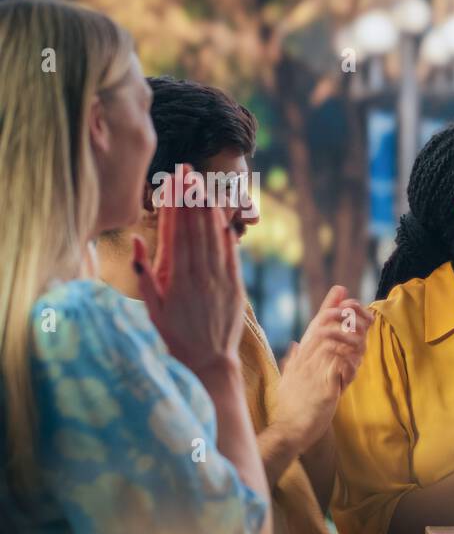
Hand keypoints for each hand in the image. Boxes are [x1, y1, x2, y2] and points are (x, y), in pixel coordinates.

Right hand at [134, 165, 243, 376]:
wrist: (209, 361)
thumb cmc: (176, 336)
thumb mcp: (151, 308)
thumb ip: (144, 273)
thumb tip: (137, 239)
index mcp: (174, 279)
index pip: (174, 233)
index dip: (174, 206)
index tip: (172, 184)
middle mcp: (198, 275)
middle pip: (194, 229)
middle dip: (190, 198)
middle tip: (188, 172)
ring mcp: (219, 280)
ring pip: (213, 237)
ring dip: (208, 209)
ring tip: (204, 185)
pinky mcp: (236, 287)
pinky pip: (231, 254)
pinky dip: (226, 234)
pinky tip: (223, 216)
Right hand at [272, 286, 372, 449]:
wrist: (289, 430)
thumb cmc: (291, 406)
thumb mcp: (290, 378)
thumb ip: (293, 360)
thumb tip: (294, 345)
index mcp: (301, 355)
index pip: (315, 323)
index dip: (328, 305)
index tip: (341, 289)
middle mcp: (305, 358)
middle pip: (325, 324)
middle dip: (346, 316)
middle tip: (363, 317)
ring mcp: (314, 370)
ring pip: (336, 340)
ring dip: (354, 341)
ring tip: (361, 348)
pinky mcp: (324, 385)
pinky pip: (342, 364)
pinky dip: (352, 362)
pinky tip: (355, 367)